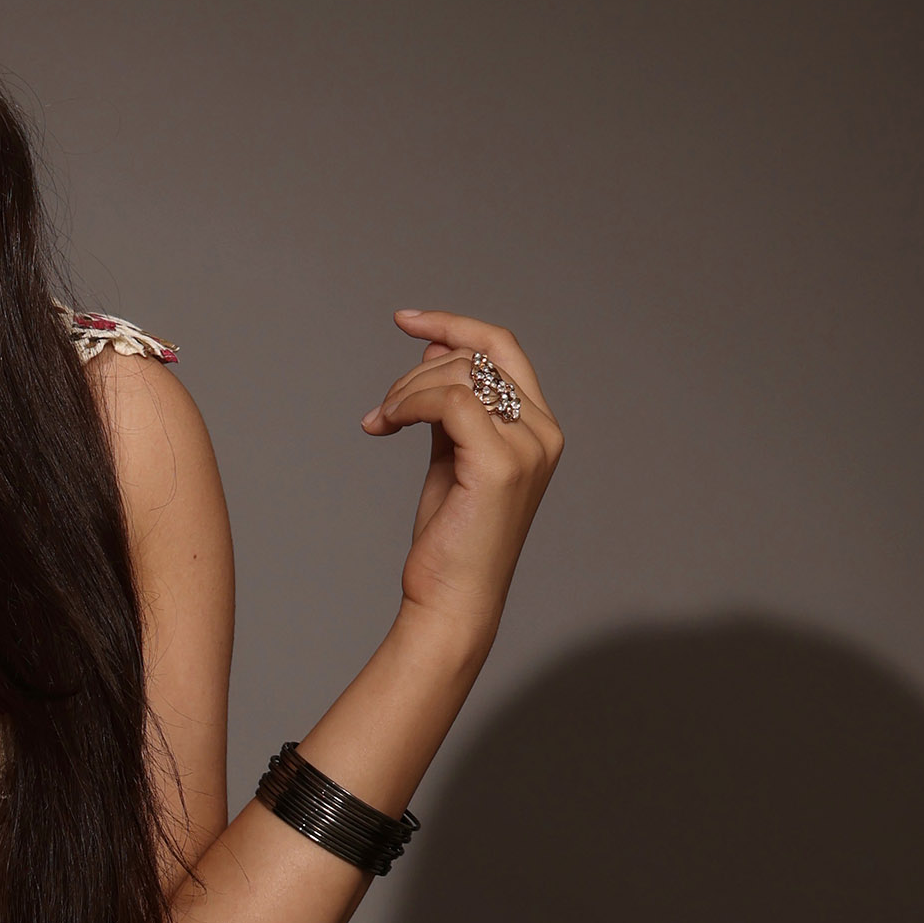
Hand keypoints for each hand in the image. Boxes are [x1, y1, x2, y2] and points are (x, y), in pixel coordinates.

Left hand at [363, 309, 562, 649]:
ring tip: (382, 423)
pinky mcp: (500, 463)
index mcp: (537, 429)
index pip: (503, 349)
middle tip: (383, 410)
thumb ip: (451, 409)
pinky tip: (385, 426)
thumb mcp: (450, 459)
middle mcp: (542, 433)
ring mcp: (526, 447)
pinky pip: (448, 400)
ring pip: (458, 376)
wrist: (450, 603)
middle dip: (417, 372)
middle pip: (478, 357)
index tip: (406, 319)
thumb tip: (433, 354)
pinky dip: (408, 404)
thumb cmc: (449, 542)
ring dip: (405, 392)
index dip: (455, 326)